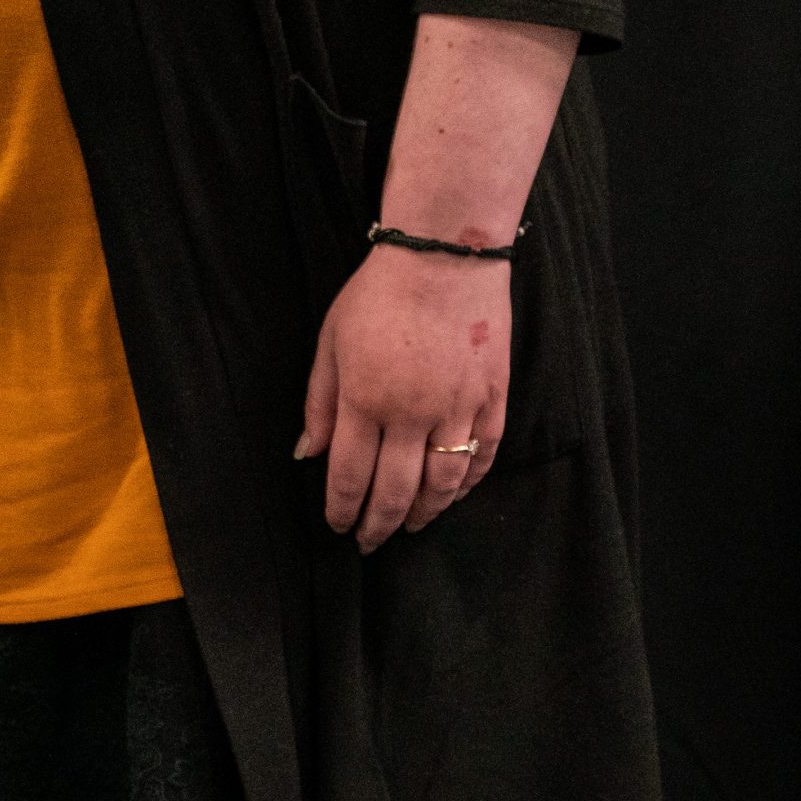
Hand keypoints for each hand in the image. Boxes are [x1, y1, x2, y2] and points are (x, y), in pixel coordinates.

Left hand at [296, 244, 508, 549]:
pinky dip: (467, 484)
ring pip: (443, 484)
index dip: (343, 508)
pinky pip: (482, 457)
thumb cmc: (377, 295)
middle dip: (379, 524)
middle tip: (370, 542)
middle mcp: (412, 414)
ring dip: (425, 513)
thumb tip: (308, 454)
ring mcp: (458, 409)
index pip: (351, 474)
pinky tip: (453, 495)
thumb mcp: (331, 340)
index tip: (338, 526)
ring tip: (410, 525)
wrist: (442, 258)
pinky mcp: (492, 400)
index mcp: (365, 399)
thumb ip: (320, 401)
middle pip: (396, 490)